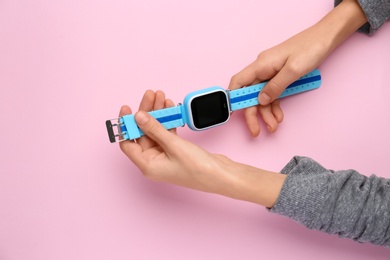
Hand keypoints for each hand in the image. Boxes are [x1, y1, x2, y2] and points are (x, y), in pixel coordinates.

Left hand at [119, 90, 285, 206]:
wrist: (221, 175)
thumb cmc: (198, 168)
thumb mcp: (174, 146)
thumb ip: (155, 129)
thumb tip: (138, 116)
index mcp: (148, 166)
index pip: (128, 144)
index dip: (126, 125)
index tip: (127, 108)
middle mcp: (154, 162)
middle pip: (143, 133)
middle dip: (146, 113)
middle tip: (150, 95)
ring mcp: (165, 156)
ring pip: (156, 130)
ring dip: (158, 114)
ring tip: (161, 97)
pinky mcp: (176, 151)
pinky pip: (167, 132)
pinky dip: (168, 120)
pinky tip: (170, 108)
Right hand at [228, 26, 327, 135]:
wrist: (325, 37)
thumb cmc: (310, 48)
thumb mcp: (294, 70)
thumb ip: (276, 86)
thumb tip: (260, 100)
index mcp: (261, 65)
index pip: (239, 82)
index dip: (233, 98)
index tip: (232, 114)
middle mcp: (263, 69)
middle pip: (250, 94)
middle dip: (252, 113)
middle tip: (256, 131)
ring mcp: (271, 72)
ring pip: (262, 96)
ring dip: (266, 113)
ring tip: (273, 126)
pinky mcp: (280, 75)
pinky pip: (273, 93)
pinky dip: (274, 105)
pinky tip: (279, 116)